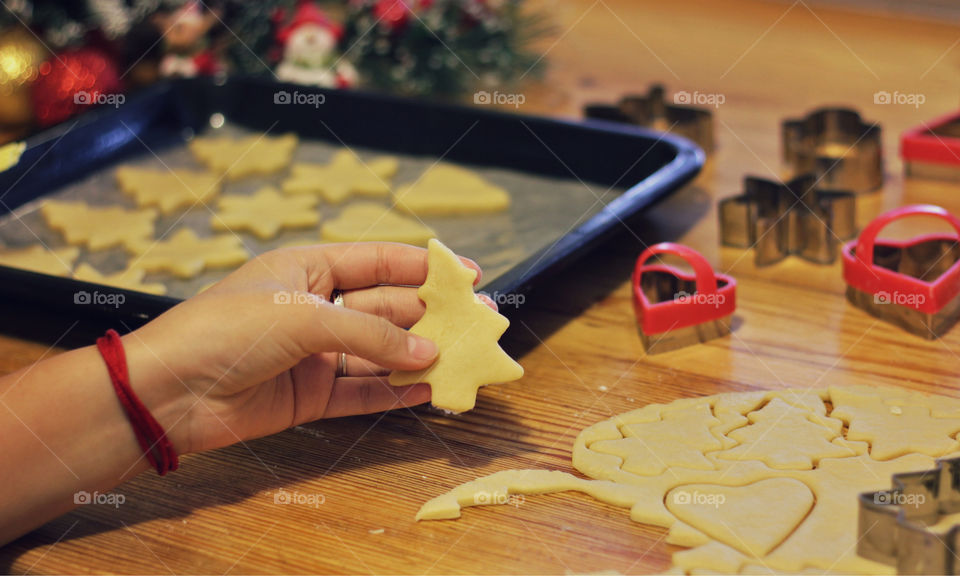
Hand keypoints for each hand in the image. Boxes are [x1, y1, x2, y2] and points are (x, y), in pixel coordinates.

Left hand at [125, 243, 488, 454]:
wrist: (167, 393)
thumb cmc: (225, 332)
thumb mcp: (304, 318)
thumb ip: (370, 336)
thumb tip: (428, 353)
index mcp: (308, 268)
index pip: (378, 262)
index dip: (423, 266)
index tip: (467, 273)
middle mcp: (316, 308)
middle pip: (386, 309)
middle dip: (431, 315)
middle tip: (477, 323)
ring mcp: (314, 354)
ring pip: (380, 352)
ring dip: (418, 356)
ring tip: (463, 358)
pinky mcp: (310, 395)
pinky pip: (363, 392)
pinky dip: (394, 392)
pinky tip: (427, 390)